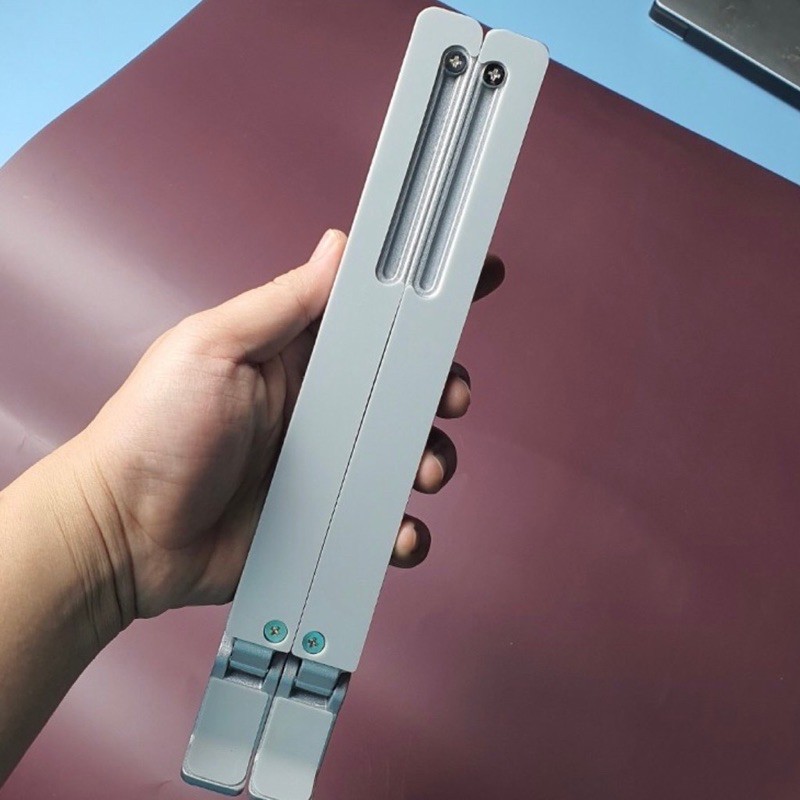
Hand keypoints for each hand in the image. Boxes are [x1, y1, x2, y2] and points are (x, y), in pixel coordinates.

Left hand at [70, 229, 504, 629]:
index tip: (475, 280)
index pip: (374, 317)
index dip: (424, 301)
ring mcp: (327, 466)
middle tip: (450, 394)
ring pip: (405, 454)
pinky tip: (399, 531)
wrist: (124, 535)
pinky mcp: (326, 520)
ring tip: (424, 470)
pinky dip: (403, 529)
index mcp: (299, 357)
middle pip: (405, 387)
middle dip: (441, 387)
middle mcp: (321, 407)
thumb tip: (337, 247)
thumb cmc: (152, 431)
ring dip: (432, 457)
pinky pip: (382, 522)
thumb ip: (282, 302)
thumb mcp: (213, 346)